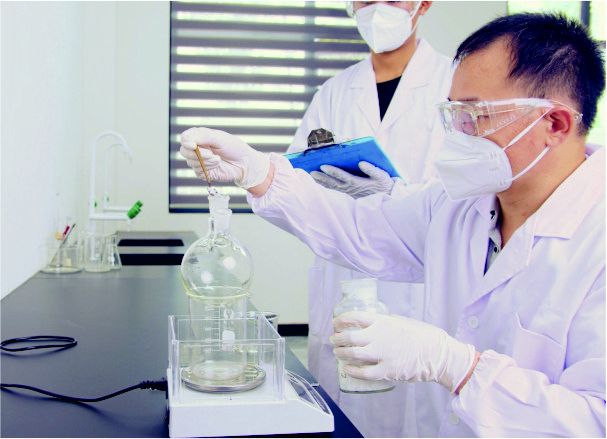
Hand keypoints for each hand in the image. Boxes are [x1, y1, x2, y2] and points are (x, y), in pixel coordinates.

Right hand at [179, 127, 270, 188]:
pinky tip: (217, 165)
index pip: (185, 137)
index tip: (193, 145)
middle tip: (211, 154)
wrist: (245, 164)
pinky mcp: (203, 172)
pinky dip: (207, 168)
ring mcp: (200, 161)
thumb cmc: (234, 148)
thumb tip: (187, 141)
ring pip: (190, 162)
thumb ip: (203, 137)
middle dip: (196, 153)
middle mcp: (198, 148)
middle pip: (184, 151)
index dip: (186, 142)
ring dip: (205, 161)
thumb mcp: (219, 138)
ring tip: (218, 159)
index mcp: (201, 137)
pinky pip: (197, 171)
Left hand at [310, 161, 394, 197]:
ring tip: (311, 175)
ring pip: (332, 187)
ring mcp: (348, 191)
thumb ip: (372, 169)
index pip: (343, 177)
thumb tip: (361, 163)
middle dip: (322, 178)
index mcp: (358, 183)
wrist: (386, 197)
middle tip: (311, 172)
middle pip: (334, 183)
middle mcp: (351, 188)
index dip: (333, 172)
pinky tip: (319, 180)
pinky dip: (326, 184)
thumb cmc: (383, 184)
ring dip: (321, 181)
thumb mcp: (382, 176)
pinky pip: (334, 188)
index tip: (323, 166)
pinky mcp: (348, 192)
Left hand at [331, 312, 476, 392]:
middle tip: (333, 340)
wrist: (438, 354)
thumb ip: (386, 323)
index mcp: (384, 322)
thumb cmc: (423, 336)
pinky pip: (364, 372)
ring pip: (353, 354)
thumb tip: (373, 323)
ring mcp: (382, 354)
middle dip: (337, 338)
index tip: (335, 323)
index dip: (341, 320)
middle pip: (350, 337)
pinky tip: (348, 369)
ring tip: (337, 353)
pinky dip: (353, 371)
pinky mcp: (387, 371)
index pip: (355, 317)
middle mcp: (379, 336)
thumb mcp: (403, 321)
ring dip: (341, 353)